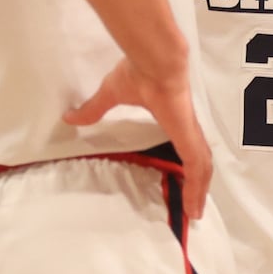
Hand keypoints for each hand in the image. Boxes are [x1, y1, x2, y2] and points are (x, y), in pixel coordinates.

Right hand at [65, 57, 212, 219]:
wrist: (155, 61)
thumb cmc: (137, 73)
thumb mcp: (111, 94)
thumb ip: (94, 108)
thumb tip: (70, 116)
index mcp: (174, 119)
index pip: (187, 147)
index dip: (188, 165)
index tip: (183, 181)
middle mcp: (186, 128)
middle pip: (199, 162)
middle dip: (198, 185)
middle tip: (194, 208)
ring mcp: (189, 133)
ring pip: (202, 169)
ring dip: (199, 191)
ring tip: (194, 213)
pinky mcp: (188, 137)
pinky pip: (197, 167)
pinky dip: (197, 187)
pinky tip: (194, 205)